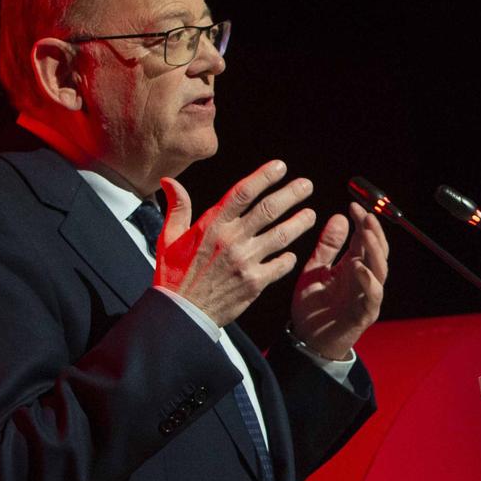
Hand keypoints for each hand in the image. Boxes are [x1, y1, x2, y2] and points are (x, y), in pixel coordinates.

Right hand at [155, 162, 315, 327]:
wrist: (181, 314)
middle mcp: (232, 240)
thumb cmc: (174, 275)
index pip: (243, 193)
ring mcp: (245, 262)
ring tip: (311, 214)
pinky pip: (280, 266)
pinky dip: (288, 258)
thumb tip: (169, 180)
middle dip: (291, 194)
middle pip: (268, 210)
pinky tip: (293, 253)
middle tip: (307, 185)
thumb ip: (177, 207)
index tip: (281, 166)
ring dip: (299, 223)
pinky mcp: (255, 283)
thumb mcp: (169, 238)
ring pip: (280, 236)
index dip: (264, 177)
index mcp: (212, 226)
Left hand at [289, 201, 389, 360]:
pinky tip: (358, 266)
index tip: (353, 204)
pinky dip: (368, 280)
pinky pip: (373, 295)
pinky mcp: (364, 314)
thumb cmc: (312, 308)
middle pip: (378, 251)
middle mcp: (364, 279)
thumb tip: (339, 217)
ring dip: (375, 250)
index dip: (362, 221)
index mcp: (353, 266)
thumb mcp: (315, 270)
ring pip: (381, 270)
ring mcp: (367, 296)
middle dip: (373, 231)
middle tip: (365, 214)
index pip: (364, 239)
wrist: (307, 342)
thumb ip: (327, 247)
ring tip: (365, 233)